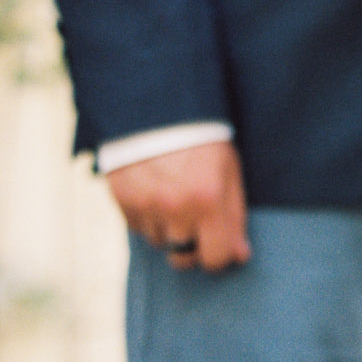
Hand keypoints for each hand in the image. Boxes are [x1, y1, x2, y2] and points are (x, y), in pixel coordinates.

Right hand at [106, 139, 251, 272]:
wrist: (154, 102)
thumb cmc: (201, 138)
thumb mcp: (229, 170)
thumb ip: (235, 216)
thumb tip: (239, 255)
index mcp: (208, 200)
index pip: (215, 259)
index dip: (219, 256)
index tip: (219, 246)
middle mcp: (175, 208)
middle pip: (183, 259)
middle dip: (192, 248)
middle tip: (196, 226)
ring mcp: (145, 205)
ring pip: (159, 242)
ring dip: (168, 230)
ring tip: (173, 199)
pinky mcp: (122, 198)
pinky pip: (137, 227)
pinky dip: (147, 218)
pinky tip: (154, 193)